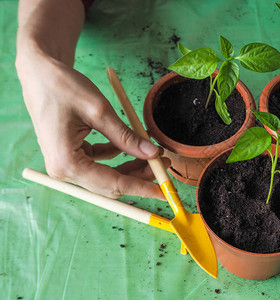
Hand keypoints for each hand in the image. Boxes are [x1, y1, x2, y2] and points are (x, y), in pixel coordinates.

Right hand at [17, 54, 168, 198]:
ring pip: (107, 176)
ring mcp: (65, 165)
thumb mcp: (99, 111)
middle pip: (110, 185)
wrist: (39, 74)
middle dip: (140, 177)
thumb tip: (152, 153)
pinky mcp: (70, 157)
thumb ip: (126, 136)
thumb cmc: (63, 88)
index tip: (164, 192)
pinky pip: (99, 165)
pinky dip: (117, 158)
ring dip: (131, 168)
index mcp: (67, 163)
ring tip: (154, 155)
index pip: (113, 184)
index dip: (142, 187)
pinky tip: (129, 146)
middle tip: (164, 164)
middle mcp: (63, 170)